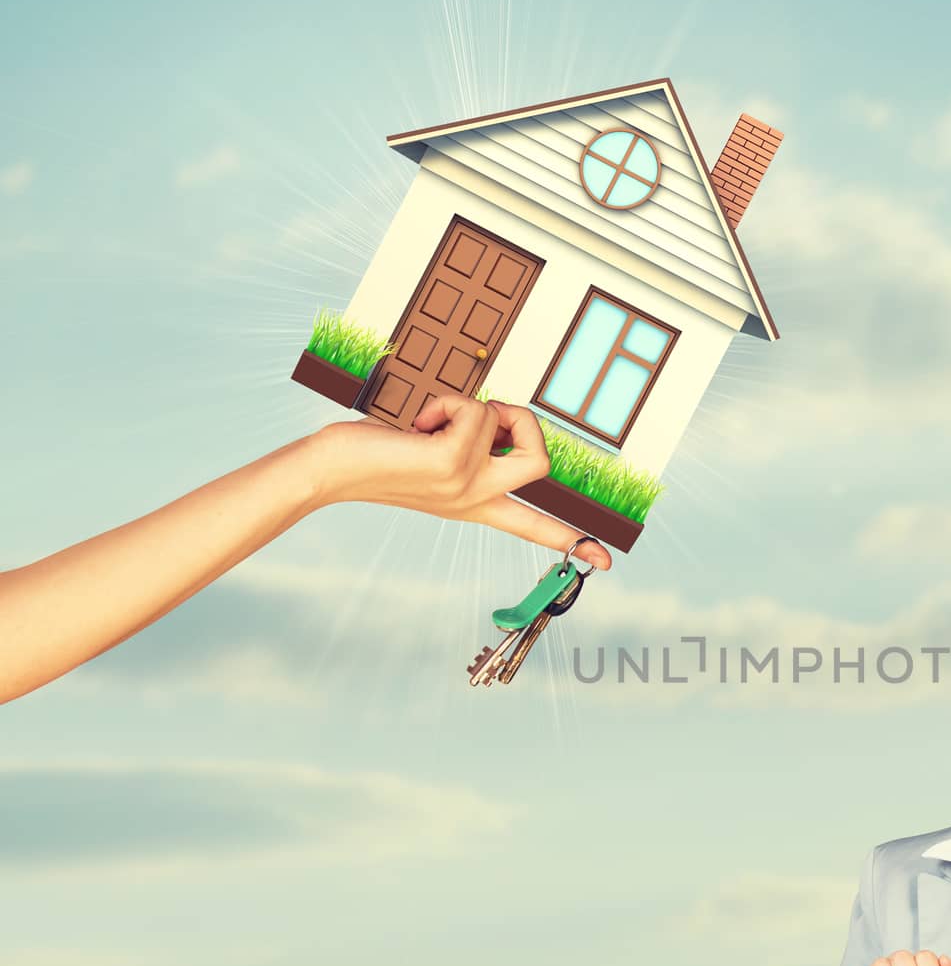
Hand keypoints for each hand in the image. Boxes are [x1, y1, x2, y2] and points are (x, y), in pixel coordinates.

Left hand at [303, 393, 612, 567]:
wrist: (331, 470)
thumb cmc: (375, 455)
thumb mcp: (434, 456)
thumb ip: (472, 444)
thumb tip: (499, 418)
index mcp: (475, 503)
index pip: (534, 527)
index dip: (573, 539)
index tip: (605, 562)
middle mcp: (477, 499)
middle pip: (543, 463)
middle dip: (525, 421)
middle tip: (482, 415)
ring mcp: (468, 484)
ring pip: (509, 422)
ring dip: (472, 404)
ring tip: (432, 420)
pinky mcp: (453, 463)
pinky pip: (477, 411)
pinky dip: (449, 403)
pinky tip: (418, 424)